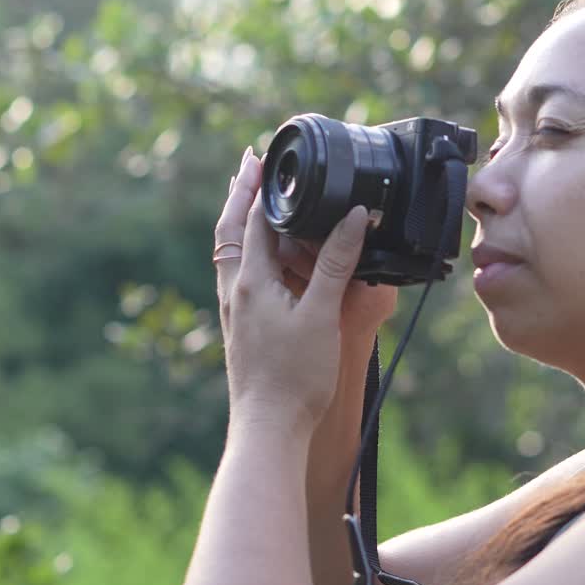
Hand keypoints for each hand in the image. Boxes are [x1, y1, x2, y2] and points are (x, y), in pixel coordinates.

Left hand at [214, 147, 373, 437]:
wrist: (270, 430)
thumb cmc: (294, 377)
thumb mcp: (321, 314)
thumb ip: (336, 263)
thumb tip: (353, 217)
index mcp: (250, 281)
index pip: (253, 219)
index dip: (260, 184)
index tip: (263, 154)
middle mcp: (236, 291)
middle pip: (231, 230)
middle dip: (241, 194)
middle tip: (249, 163)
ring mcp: (236, 311)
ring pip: (233, 253)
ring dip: (243, 222)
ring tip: (254, 200)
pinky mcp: (244, 329)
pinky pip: (242, 277)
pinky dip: (251, 253)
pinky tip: (265, 261)